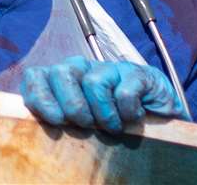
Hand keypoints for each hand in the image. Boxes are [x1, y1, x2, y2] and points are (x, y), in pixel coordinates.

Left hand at [21, 56, 183, 132]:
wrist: (160, 120)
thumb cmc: (114, 124)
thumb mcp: (83, 126)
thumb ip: (62, 120)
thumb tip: (41, 128)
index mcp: (64, 82)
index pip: (36, 76)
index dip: (39, 95)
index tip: (54, 119)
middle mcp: (84, 69)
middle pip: (62, 72)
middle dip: (73, 105)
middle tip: (88, 125)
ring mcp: (111, 68)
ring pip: (94, 82)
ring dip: (104, 113)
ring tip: (114, 128)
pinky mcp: (137, 74)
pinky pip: (124, 92)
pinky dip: (128, 112)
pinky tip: (133, 118)